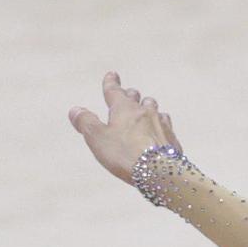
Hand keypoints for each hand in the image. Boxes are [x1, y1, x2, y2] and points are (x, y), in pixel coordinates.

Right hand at [68, 69, 180, 183]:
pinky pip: (166, 126)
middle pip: (137, 99)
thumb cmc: (125, 154)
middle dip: (131, 95)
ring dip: (148, 107)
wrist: (160, 171)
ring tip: (146, 108)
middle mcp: (144, 112)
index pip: (115, 92)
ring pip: (154, 109)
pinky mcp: (172, 140)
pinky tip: (160, 130)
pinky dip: (161, 125)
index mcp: (124, 109)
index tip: (112, 75)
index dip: (111, 83)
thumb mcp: (98, 139)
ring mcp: (161, 124)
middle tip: (129, 93)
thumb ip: (86, 123)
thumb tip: (75, 110)